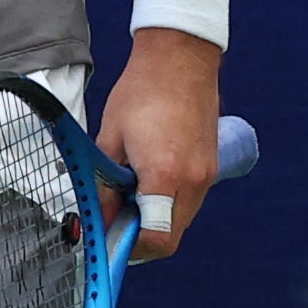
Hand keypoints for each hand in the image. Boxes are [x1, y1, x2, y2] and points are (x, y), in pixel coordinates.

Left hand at [94, 29, 222, 262]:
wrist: (180, 58)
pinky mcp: (210, 168)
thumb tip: (96, 220)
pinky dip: (169, 203)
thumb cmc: (141, 92)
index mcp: (165, 174)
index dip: (130, 248)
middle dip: (142, 238)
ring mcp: (206, 176)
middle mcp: (192, 181)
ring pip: (180, 221)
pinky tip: (149, 179)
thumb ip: (104, 186)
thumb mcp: (110, 139)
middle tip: (116, 219)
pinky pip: (189, 202)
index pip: (155, 238)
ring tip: (130, 193)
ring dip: (155, 220)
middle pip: (169, 237)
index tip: (110, 240)